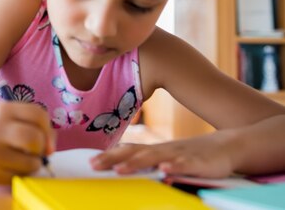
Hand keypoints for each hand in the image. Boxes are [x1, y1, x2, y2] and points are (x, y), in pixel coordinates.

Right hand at [0, 102, 54, 184]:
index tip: (45, 137)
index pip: (38, 115)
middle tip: (35, 150)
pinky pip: (21, 176)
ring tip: (25, 159)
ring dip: (34, 163)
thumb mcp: (14, 117)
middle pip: (34, 139)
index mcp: (4, 110)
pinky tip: (13, 166)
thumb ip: (37, 125)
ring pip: (31, 162)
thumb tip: (50, 149)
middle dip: (41, 147)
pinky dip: (23, 173)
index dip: (48, 129)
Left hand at [90, 132, 235, 177]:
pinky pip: (185, 164)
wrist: (228, 146)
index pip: (127, 151)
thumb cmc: (191, 155)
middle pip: (135, 153)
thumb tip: (118, 164)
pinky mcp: (199, 163)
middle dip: (113, 159)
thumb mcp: (166, 157)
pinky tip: (165, 170)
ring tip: (120, 170)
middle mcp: (163, 150)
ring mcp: (180, 155)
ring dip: (137, 163)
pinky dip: (175, 167)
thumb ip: (145, 160)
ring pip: (155, 158)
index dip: (108, 156)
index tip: (89, 163)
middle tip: (94, 166)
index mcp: (154, 150)